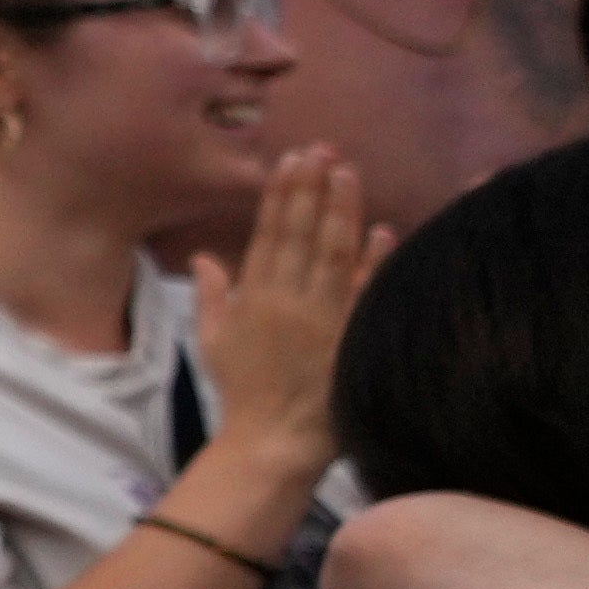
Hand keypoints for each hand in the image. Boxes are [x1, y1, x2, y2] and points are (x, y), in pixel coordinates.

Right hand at [182, 139, 385, 483]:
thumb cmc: (244, 391)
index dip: (281, 195)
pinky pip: (367, 292)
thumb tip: (204, 256)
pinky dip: (376, 261)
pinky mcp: (353, 336)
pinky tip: (384, 229)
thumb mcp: (212, 342)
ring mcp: (325, 317)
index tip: (291, 160)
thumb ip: (211, 296)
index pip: (269, 234)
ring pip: (334, 252)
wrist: (277, 440)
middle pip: (303, 233)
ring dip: (342, 209)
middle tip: (323, 148)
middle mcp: (289, 300)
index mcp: (255, 298)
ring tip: (348, 170)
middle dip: (312, 188)